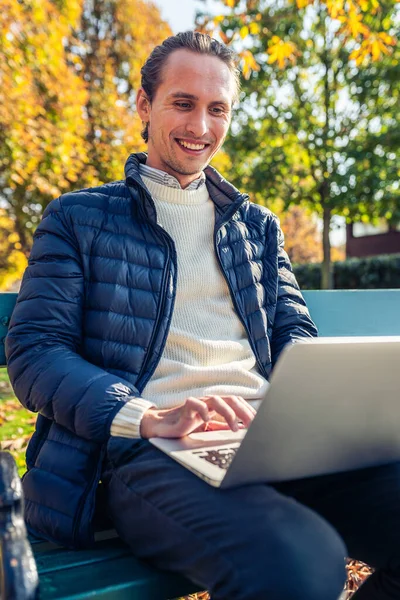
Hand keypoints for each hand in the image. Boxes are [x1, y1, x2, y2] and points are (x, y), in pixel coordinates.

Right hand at [140, 395, 256, 438]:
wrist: (164, 427)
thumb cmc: (188, 426)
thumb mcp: (210, 427)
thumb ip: (224, 425)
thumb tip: (244, 431)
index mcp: (217, 404)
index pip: (237, 402)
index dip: (249, 410)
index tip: (259, 423)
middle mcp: (209, 400)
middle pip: (231, 399)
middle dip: (244, 411)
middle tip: (252, 425)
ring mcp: (198, 402)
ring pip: (217, 400)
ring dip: (228, 413)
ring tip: (234, 428)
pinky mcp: (186, 407)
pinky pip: (196, 404)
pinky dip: (204, 411)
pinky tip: (208, 421)